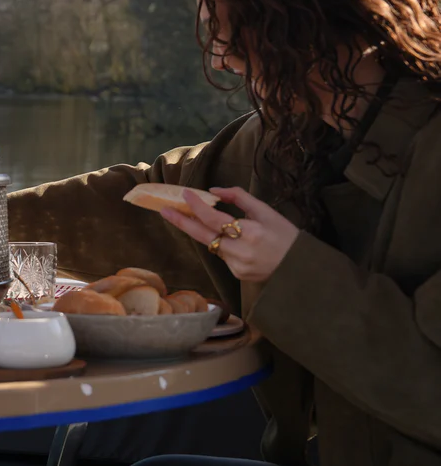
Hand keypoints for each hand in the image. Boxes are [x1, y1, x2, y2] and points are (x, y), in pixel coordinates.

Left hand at [158, 186, 299, 281]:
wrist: (301, 268)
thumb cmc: (286, 235)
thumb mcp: (267, 212)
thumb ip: (239, 198)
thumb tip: (213, 191)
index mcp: (252, 232)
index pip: (215, 219)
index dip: (198, 206)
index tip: (185, 194)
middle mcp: (242, 251)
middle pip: (203, 236)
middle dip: (181, 222)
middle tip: (163, 210)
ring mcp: (238, 266)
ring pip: (212, 245)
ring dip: (203, 232)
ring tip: (193, 218)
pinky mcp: (237, 274)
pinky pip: (222, 255)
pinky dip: (222, 244)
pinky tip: (233, 241)